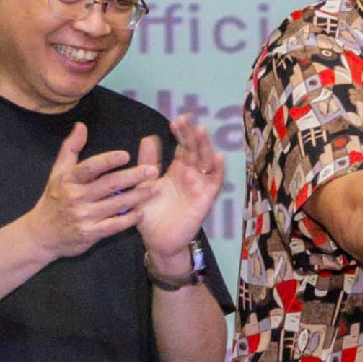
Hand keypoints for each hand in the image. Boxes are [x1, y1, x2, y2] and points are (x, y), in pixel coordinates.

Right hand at [25, 121, 154, 260]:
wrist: (42, 234)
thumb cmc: (54, 199)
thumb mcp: (57, 172)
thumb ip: (70, 148)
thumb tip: (81, 126)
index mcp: (69, 179)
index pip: (90, 167)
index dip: (108, 160)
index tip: (126, 155)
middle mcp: (76, 197)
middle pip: (109, 185)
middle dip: (133, 177)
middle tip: (152, 170)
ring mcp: (83, 216)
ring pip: (115, 205)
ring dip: (137, 196)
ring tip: (154, 189)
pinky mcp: (90, 234)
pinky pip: (113, 226)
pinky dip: (128, 219)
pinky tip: (141, 212)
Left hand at [137, 113, 225, 268]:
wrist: (157, 241)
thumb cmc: (150, 215)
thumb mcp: (144, 185)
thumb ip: (147, 163)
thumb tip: (149, 137)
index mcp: (176, 169)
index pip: (181, 146)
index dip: (180, 133)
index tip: (175, 121)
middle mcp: (190, 174)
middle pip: (194, 149)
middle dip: (191, 135)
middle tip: (185, 119)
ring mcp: (199, 185)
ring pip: (206, 161)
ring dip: (205, 146)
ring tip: (201, 131)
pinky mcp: (205, 199)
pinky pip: (215, 183)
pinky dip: (218, 171)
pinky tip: (218, 158)